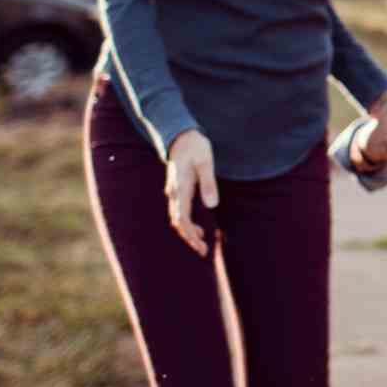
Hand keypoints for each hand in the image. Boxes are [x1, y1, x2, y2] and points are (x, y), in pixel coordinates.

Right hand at [165, 130, 218, 256]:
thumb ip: (208, 183)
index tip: (201, 247)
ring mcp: (174, 191)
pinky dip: (187, 223)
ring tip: (202, 245)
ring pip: (178, 218)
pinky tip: (199, 230)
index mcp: (181, 188)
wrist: (179, 134)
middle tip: (203, 251)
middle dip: (189, 238)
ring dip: (188, 232)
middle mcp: (174, 192)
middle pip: (178, 222)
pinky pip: (180, 211)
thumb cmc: (194, 146)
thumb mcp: (206, 161)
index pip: (182, 218)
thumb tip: (212, 205)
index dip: (190, 235)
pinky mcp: (177, 190)